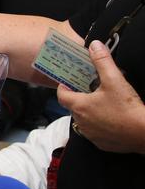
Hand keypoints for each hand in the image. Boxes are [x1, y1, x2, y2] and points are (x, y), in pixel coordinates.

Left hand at [57, 39, 144, 153]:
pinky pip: (95, 133)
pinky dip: (99, 126)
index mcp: (79, 106)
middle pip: (73, 107)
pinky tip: (111, 119)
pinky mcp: (102, 144)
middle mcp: (80, 122)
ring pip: (83, 121)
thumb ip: (102, 61)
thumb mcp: (114, 80)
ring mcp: (91, 135)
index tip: (69, 81)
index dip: (63, 87)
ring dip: (89, 113)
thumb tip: (94, 44)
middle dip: (79, 98)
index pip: (61, 95)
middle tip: (89, 89)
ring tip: (101, 103)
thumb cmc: (127, 107)